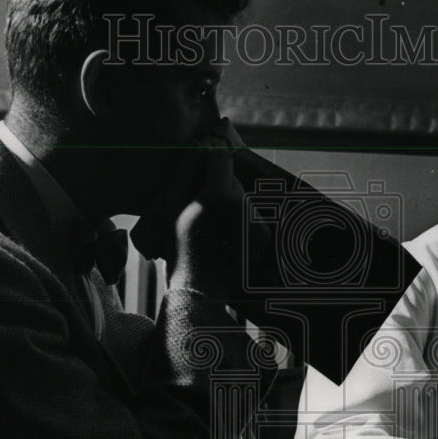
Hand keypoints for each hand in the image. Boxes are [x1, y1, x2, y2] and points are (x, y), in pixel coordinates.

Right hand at [166, 143, 244, 299]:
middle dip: (220, 188)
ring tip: (217, 231)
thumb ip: (186, 178)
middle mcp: (240, 205)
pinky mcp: (263, 235)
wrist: (199, 288)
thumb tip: (198, 150)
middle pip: (232, 180)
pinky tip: (230, 240)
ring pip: (243, 200)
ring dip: (232, 208)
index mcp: (216, 195)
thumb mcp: (175, 211)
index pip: (221, 157)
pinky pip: (253, 218)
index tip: (208, 165)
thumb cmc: (180, 250)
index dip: (212, 159)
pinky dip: (243, 225)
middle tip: (206, 210)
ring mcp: (254, 221)